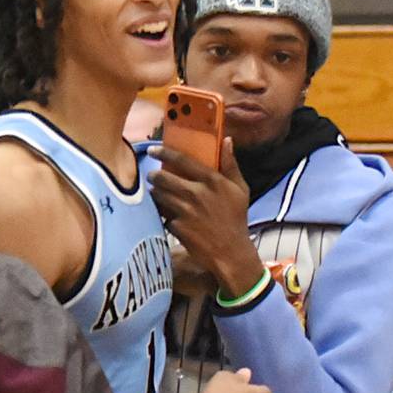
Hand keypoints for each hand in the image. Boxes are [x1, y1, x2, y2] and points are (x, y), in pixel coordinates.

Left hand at [149, 139, 263, 296]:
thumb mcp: (240, 189)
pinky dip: (161, 213)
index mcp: (212, 181)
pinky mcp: (177, 227)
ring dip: (155, 193)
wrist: (230, 252)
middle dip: (153, 175)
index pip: (181, 160)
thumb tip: (227, 140)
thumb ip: (231, 165)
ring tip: (157, 193)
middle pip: (163, 178)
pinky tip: (165, 213)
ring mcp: (185, 212)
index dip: (164, 152)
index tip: (153, 149)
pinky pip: (162, 215)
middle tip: (152, 176)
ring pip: (158, 195)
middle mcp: (196, 194)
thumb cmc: (236, 219)